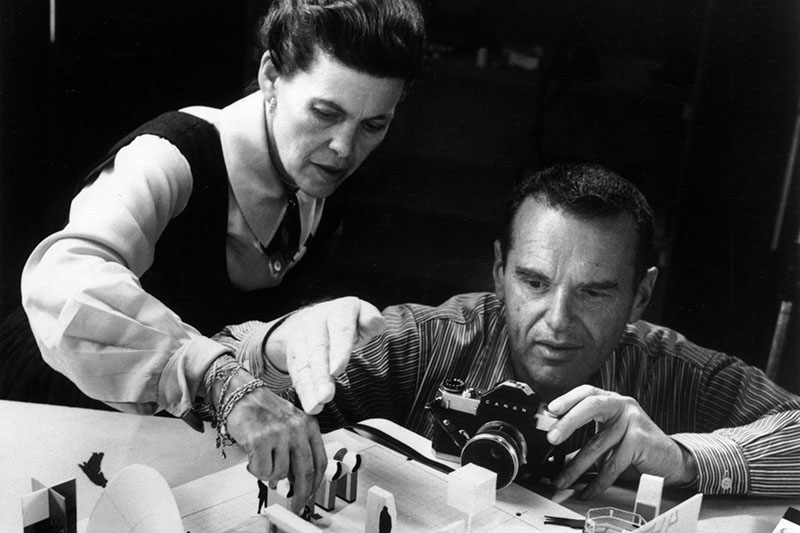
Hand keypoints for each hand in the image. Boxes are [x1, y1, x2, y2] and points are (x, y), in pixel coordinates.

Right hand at [220, 369, 326, 514]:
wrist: (240, 394)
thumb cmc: (263, 411)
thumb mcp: (290, 425)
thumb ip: (297, 449)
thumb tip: (297, 481)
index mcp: (309, 424)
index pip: (320, 460)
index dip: (316, 483)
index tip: (311, 495)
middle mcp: (297, 428)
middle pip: (305, 472)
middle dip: (300, 494)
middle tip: (295, 504)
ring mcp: (279, 434)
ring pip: (281, 473)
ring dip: (269, 474)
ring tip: (262, 459)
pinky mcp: (260, 439)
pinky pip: (263, 471)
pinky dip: (256, 470)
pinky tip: (253, 458)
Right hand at [266, 297, 385, 413]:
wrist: (315, 317)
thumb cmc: (348, 321)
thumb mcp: (363, 314)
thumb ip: (371, 319)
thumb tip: (375, 323)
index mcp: (338, 310)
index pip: (340, 331)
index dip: (339, 351)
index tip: (338, 371)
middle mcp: (316, 321)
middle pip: (318, 350)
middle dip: (321, 375)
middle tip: (326, 396)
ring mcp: (301, 337)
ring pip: (304, 364)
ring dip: (310, 387)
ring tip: (316, 406)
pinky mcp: (293, 353)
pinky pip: (296, 373)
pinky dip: (303, 391)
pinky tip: (310, 405)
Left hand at [546, 385, 696, 498]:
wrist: (670, 460)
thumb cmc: (636, 447)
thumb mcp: (608, 438)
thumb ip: (586, 439)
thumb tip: (556, 451)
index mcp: (611, 401)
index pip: (587, 392)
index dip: (568, 399)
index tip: (550, 410)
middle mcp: (622, 406)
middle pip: (591, 407)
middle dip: (568, 423)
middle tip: (551, 438)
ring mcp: (633, 421)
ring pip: (598, 444)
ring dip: (576, 467)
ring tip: (561, 480)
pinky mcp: (640, 440)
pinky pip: (612, 465)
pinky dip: (597, 482)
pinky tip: (587, 491)